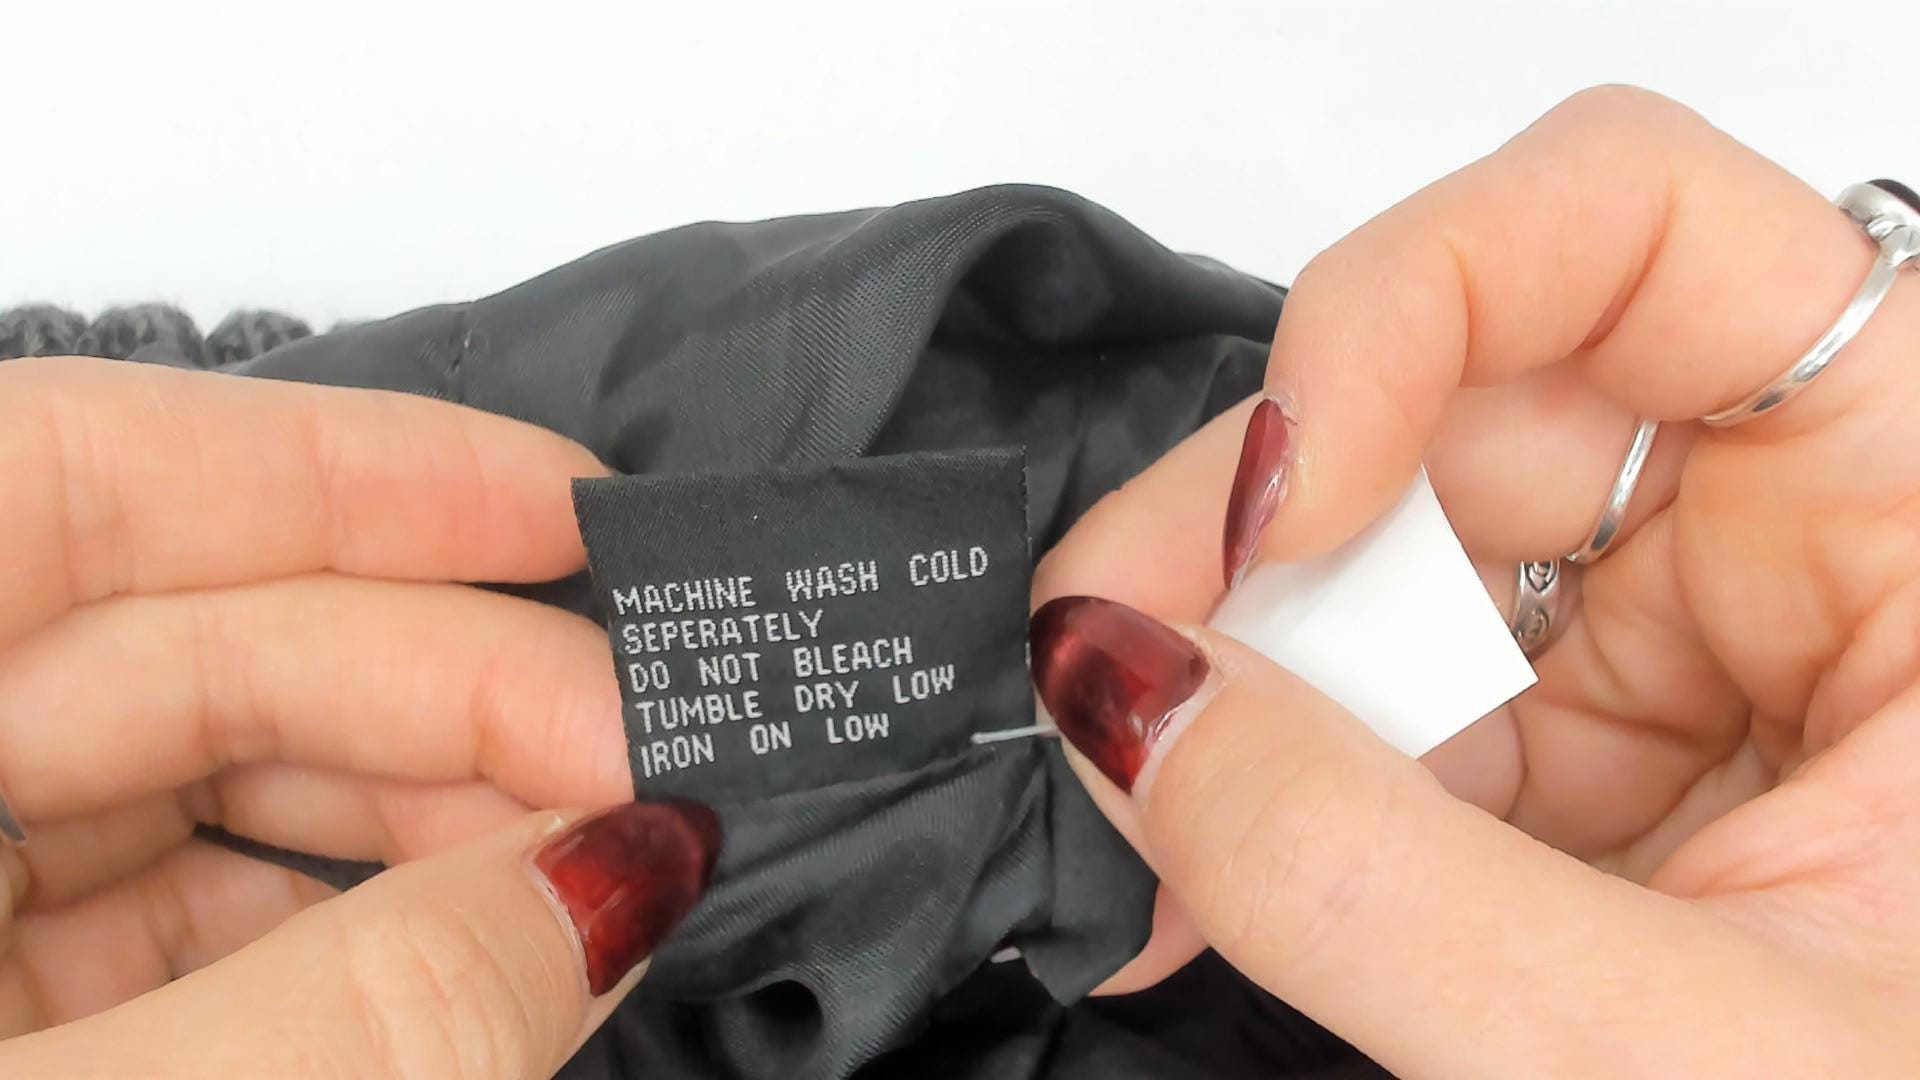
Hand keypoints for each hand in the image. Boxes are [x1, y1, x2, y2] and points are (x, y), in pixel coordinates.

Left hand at [0, 357, 707, 1076]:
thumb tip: (610, 881)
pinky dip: (326, 922)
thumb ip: (362, 1002)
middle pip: (173, 640)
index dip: (354, 469)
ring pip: (182, 781)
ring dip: (413, 809)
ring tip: (591, 848)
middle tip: (641, 741)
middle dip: (440, 680)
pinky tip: (472, 936)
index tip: (569, 506)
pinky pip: (152, 916)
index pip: (82, 476)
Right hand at [1033, 86, 1919, 1074]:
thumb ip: (1376, 877)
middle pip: (1456, 394)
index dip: (1418, 303)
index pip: (1640, 229)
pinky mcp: (1591, 756)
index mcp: (1911, 513)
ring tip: (1159, 819)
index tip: (1283, 498)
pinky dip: (1272, 772)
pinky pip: (1387, 695)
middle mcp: (1796, 538)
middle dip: (1251, 532)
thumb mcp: (1681, 1047)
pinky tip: (1205, 861)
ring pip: (1388, 551)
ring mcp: (1681, 645)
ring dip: (1243, 670)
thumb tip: (1127, 700)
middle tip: (1113, 665)